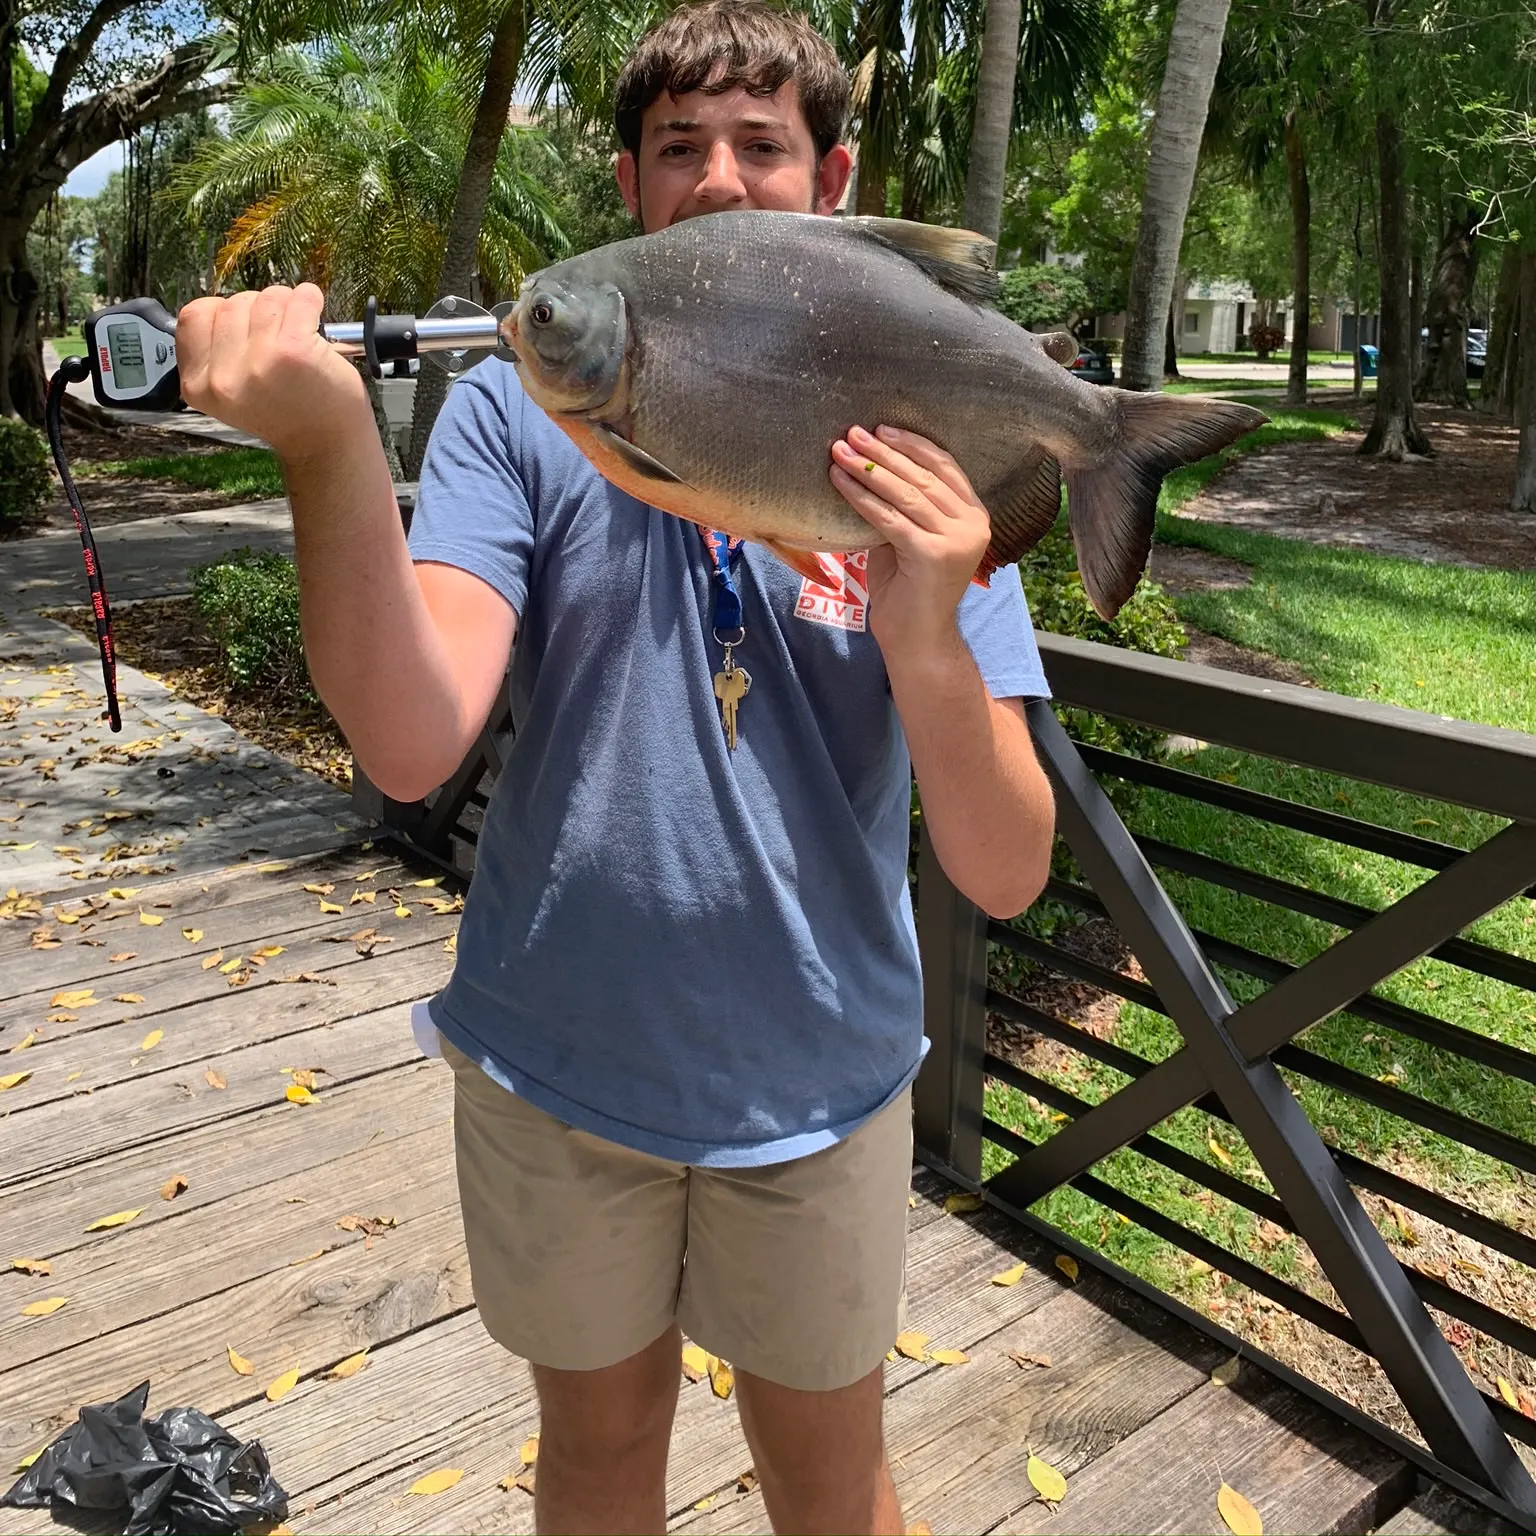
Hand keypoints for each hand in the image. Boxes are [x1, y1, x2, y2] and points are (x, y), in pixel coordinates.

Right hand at [177, 283, 371, 465]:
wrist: (327, 445)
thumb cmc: (287, 413)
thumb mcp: (232, 391)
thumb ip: (218, 353)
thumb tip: (227, 305)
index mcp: (198, 386)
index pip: (194, 315)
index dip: (222, 313)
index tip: (245, 328)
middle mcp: (223, 377)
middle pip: (231, 304)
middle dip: (258, 310)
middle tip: (279, 335)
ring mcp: (258, 363)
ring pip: (265, 298)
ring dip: (286, 305)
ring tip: (298, 330)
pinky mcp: (293, 351)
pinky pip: (299, 299)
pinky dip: (309, 299)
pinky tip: (314, 313)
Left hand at [829, 424, 988, 657]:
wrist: (916, 640)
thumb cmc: (907, 591)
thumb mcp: (908, 537)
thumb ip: (903, 506)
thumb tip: (870, 464)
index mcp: (974, 516)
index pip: (945, 467)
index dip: (912, 445)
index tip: (881, 429)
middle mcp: (974, 525)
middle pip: (924, 476)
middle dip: (884, 452)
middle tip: (852, 433)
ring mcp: (956, 540)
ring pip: (907, 493)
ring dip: (869, 469)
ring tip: (840, 451)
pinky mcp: (933, 555)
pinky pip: (890, 518)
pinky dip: (862, 497)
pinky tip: (840, 482)